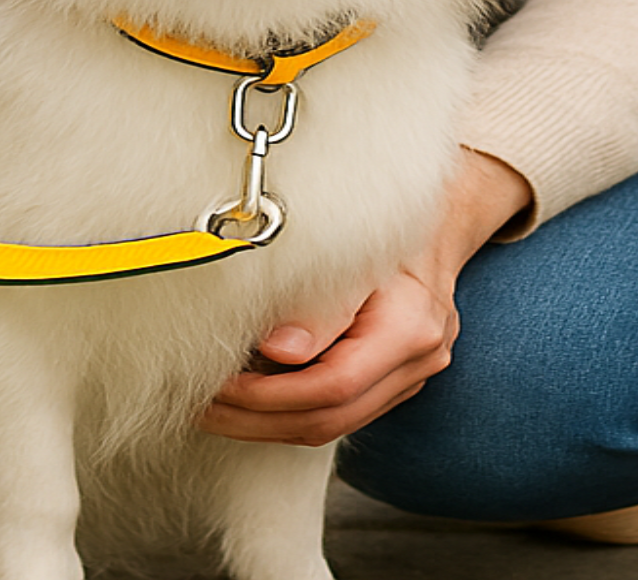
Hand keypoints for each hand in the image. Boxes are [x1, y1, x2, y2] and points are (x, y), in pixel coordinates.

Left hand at [197, 148, 530, 447]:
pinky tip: (248, 396)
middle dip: (256, 418)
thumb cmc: (389, 217)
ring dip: (265, 422)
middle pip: (329, 418)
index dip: (267, 394)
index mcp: (411, 329)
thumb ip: (322, 299)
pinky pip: (338, 410)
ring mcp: (409, 376)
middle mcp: (418, 362)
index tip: (217, 384)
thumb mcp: (354, 240)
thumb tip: (276, 349)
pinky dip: (288, 409)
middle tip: (199, 404)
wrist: (438, 213)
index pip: (332, 386)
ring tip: (211, 406)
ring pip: (332, 424)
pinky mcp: (393, 379)